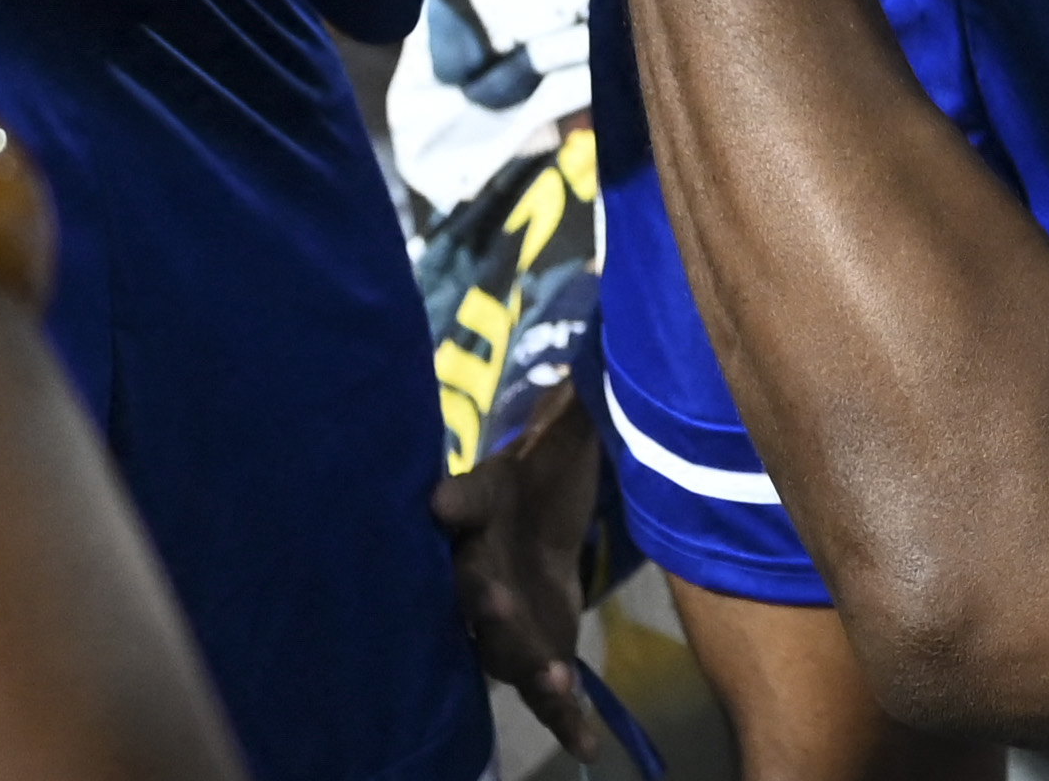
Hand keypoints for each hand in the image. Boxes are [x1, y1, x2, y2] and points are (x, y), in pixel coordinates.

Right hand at [432, 399, 612, 768]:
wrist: (537, 532)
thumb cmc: (542, 477)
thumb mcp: (562, 436)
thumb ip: (574, 397)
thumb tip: (608, 312)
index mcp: (483, 505)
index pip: (463, 498)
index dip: (453, 499)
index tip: (440, 499)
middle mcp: (481, 568)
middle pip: (472, 587)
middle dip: (484, 597)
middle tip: (495, 598)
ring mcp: (505, 621)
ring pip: (500, 648)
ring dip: (521, 663)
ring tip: (552, 679)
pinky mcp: (535, 657)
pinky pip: (545, 695)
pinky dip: (564, 721)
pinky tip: (588, 747)